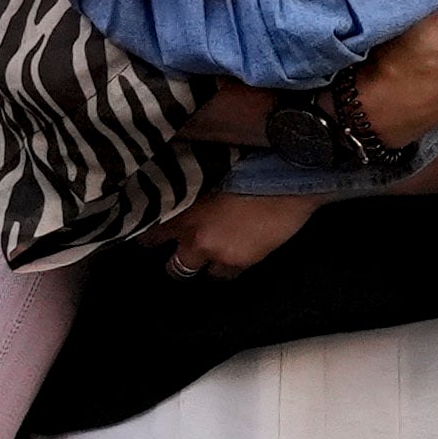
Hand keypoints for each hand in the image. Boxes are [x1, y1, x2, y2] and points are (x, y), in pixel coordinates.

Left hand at [160, 182, 326, 279]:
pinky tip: (233, 253)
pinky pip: (228, 275)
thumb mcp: (210, 172)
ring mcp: (220, 254)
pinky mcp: (243, 262)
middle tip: (181, 252)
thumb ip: (192, 189)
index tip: (148, 238)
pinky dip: (227, 267)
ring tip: (209, 254)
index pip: (151, 235)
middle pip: (175, 266)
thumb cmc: (251, 163)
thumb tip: (181, 191)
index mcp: (183, 211)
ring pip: (202, 274)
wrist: (288, 177)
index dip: (149, 237)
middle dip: (176, 260)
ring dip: (203, 265)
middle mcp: (196, 238)